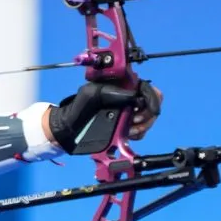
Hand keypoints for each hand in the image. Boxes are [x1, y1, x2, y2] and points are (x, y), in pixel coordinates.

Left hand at [43, 80, 162, 153]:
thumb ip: (111, 92)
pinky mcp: (127, 127)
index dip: (150, 98)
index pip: (146, 88)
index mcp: (120, 85)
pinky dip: (138, 134)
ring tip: (128, 130)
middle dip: (146, 114)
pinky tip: (127, 134)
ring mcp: (128, 113)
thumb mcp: (90, 94)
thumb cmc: (76, 109)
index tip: (139, 110)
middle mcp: (128, 98)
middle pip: (152, 103)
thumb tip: (134, 97)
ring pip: (149, 118)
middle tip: (132, 121)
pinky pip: (142, 130)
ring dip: (142, 126)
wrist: (68, 130)